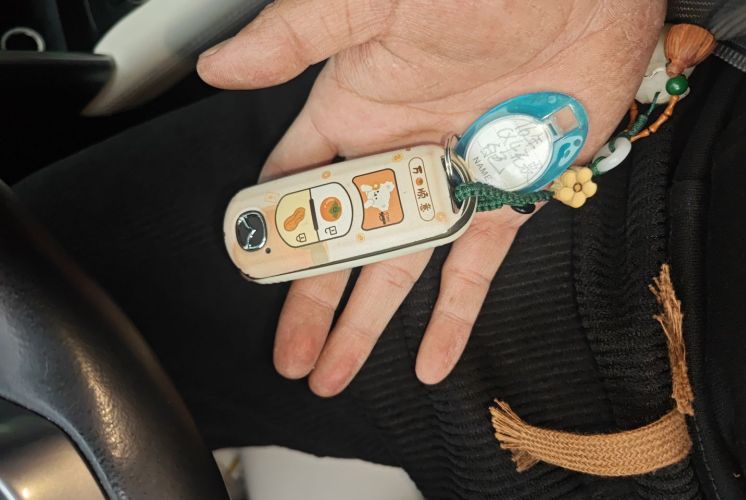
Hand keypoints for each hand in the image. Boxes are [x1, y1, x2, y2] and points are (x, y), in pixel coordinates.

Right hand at [198, 0, 664, 395]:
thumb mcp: (372, 4)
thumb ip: (295, 37)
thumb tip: (220, 65)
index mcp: (355, 110)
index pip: (297, 182)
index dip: (272, 226)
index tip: (250, 270)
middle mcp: (397, 154)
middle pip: (344, 243)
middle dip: (313, 301)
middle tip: (291, 354)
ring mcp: (450, 182)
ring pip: (398, 268)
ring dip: (368, 324)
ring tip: (336, 373)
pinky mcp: (506, 199)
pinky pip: (473, 268)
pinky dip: (453, 316)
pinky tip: (431, 359)